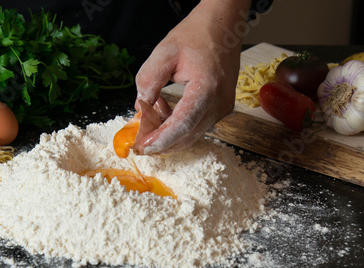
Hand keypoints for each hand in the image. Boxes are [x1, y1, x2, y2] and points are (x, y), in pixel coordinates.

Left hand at [134, 0, 250, 154]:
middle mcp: (219, 102)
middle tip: (139, 144)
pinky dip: (178, 126)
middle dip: (162, 144)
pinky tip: (163, 110)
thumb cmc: (196, 35)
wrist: (223, 26)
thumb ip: (149, 81)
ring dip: (169, 135)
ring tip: (149, 119)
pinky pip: (197, 126)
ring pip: (193, 134)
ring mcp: (223, 107)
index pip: (184, 123)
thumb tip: (140, 108)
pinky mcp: (221, 108)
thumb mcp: (164, 52)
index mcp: (207, 87)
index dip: (162, 137)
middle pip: (188, 135)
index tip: (144, 145)